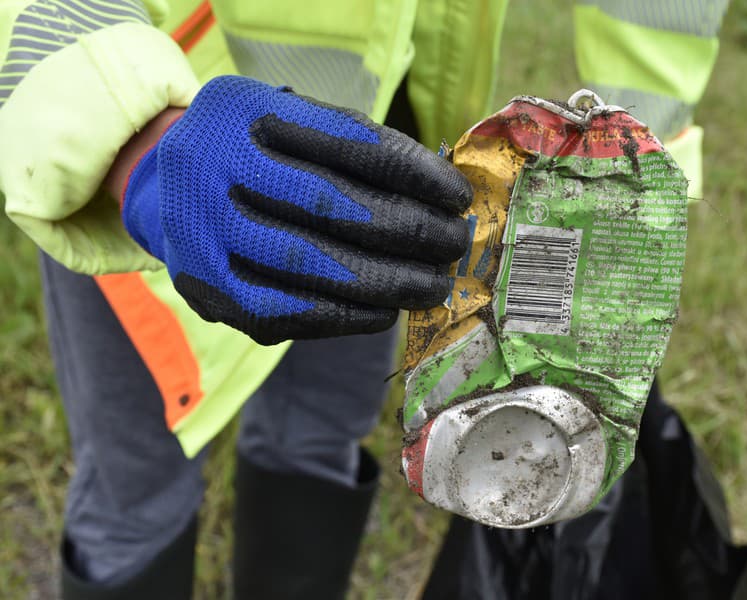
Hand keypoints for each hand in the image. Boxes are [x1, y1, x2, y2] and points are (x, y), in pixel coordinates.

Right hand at [120, 76, 470, 343]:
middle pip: (330, 205)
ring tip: (433, 285)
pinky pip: (287, 311)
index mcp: (243, 111)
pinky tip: (386, 311)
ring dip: (386, 281)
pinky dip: (346, 316)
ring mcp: (201, 233)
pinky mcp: (207, 289)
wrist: (162, 191)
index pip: (348, 144)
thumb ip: (354, 147)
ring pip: (310, 264)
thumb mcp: (290, 122)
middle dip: (408, 231)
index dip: (413, 174)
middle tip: (453, 244)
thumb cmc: (253, 154)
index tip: (457, 196)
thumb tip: (439, 193)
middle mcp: (210, 167)